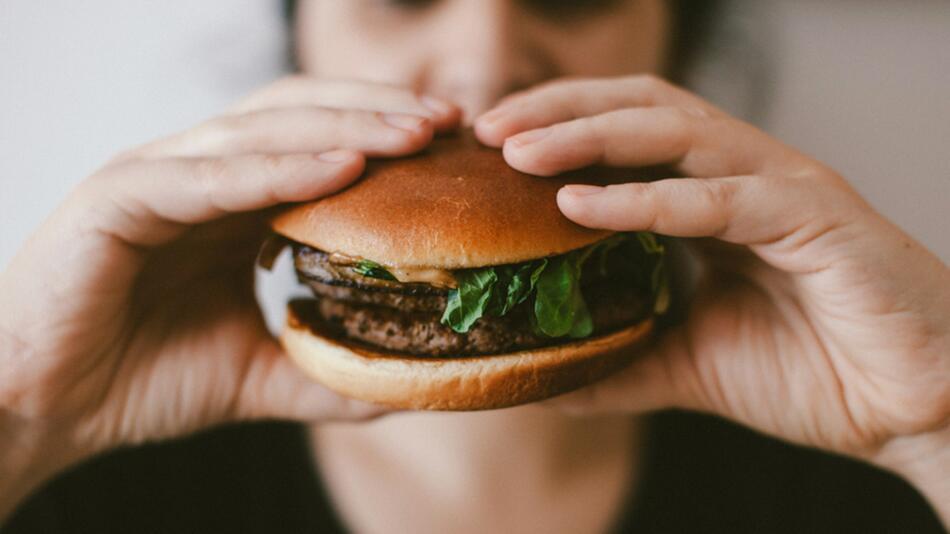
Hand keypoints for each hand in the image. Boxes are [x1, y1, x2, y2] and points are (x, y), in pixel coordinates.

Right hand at [0, 77, 459, 517]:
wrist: (41, 409)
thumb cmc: (139, 379)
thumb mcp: (257, 374)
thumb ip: (325, 371)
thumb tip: (405, 383)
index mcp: (229, 201)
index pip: (319, 143)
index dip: (385, 137)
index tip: (454, 148)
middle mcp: (198, 173)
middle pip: (302, 117)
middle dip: (380, 113)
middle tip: (451, 123)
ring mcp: (157, 176)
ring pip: (263, 131)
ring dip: (346, 127)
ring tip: (416, 133)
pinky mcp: (118, 198)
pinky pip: (211, 176)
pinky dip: (279, 168)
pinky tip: (341, 169)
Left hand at [476, 75, 948, 515]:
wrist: (913, 409)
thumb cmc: (815, 373)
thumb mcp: (690, 364)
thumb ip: (622, 360)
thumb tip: (545, 379)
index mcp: (715, 197)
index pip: (624, 134)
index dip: (555, 129)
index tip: (487, 150)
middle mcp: (744, 174)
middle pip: (639, 108)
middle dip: (558, 109)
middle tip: (486, 129)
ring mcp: (780, 186)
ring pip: (674, 131)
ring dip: (588, 135)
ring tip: (518, 151)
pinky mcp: (814, 216)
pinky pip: (718, 196)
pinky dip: (645, 199)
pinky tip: (581, 205)